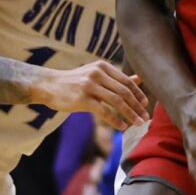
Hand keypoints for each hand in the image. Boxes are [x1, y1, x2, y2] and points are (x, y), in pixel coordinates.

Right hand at [34, 61, 149, 130]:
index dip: (139, 94)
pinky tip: (122, 127)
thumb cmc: (75, 81)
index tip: (146, 105)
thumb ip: (117, 78)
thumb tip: (139, 79)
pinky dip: (115, 120)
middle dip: (137, 106)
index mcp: (103, 67)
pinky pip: (104, 111)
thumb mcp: (96, 75)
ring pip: (117, 102)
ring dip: (130, 114)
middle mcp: (97, 74)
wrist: (49, 85)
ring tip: (138, 124)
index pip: (127, 81)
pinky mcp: (82, 99)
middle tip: (145, 118)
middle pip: (124, 92)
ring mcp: (90, 86)